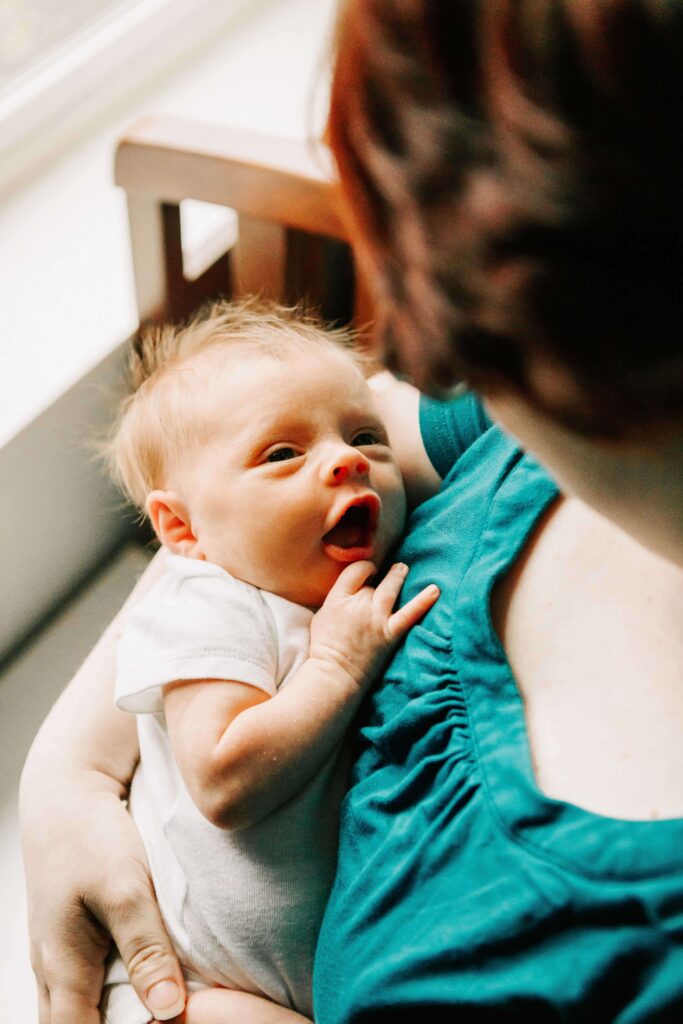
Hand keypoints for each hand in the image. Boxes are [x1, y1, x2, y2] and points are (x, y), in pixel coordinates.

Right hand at [20, 772, 185, 1022]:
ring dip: (114, 1012)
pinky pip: (84, 984)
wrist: (66, 791)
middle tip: (164, 1017)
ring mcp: (55, 954)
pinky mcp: (68, 935)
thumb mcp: (127, 888)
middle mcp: (52, 971)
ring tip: (159, 999)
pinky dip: (111, 991)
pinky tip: (146, 976)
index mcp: (63, 969)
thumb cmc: (92, 835)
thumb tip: (169, 1009)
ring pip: (78, 1008)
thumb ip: (147, 949)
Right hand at [309, 561, 438, 687]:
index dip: (363, 569)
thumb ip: (338, 598)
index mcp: (338, 599)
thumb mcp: (322, 615)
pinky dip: (423, 602)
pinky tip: (435, 590)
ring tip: (402, 569)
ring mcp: (376, 619)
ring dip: (398, 576)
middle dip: (378, 577)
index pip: (355, 571)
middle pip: (371, 583)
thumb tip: (353, 589)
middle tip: (386, 571)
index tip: (367, 573)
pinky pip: (410, 614)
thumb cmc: (325, 648)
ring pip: (391, 588)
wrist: (334, 675)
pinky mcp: (390, 634)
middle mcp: (358, 605)